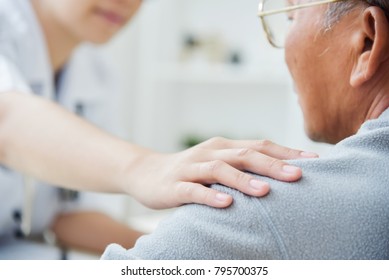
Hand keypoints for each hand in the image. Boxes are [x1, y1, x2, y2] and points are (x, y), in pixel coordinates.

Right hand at [127, 137, 317, 208]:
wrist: (146, 173)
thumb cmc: (190, 171)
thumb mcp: (217, 163)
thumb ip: (242, 166)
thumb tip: (279, 173)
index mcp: (223, 146)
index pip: (259, 146)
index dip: (285, 152)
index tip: (314, 161)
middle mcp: (210, 153)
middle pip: (243, 154)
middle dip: (272, 164)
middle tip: (298, 175)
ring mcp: (191, 168)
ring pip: (219, 170)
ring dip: (243, 179)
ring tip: (265, 191)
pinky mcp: (175, 185)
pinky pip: (194, 190)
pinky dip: (210, 196)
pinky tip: (226, 204)